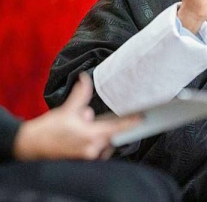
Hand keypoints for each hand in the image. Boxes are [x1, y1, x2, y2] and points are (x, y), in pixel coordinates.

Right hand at [13, 73, 139, 160]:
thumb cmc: (48, 129)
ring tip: (86, 128)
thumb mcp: (67, 109)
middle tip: (102, 120)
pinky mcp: (85, 161)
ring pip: (106, 144)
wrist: (31, 145)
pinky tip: (85, 136)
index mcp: (90, 135)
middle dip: (111, 127)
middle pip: (113, 136)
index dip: (130, 123)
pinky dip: (97, 143)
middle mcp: (92, 148)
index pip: (117, 128)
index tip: (142, 118)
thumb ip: (80, 94)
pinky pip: (99, 152)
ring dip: (102, 135)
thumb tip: (85, 78)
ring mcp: (88, 157)